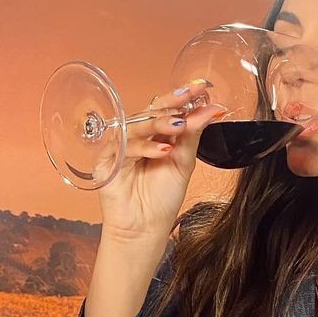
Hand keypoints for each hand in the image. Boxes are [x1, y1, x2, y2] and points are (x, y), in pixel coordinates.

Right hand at [97, 81, 225, 244]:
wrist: (145, 229)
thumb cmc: (162, 200)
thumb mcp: (183, 163)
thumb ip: (193, 135)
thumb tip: (211, 109)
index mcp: (155, 137)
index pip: (166, 110)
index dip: (182, 98)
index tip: (201, 87)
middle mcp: (137, 138)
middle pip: (151, 111)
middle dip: (172, 102)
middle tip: (190, 94)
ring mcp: (121, 148)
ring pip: (137, 125)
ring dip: (160, 122)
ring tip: (179, 125)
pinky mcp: (106, 161)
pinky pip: (124, 146)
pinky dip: (144, 147)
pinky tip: (162, 151)